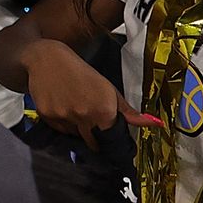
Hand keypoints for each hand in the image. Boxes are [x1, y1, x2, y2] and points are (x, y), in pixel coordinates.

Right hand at [22, 40, 161, 149]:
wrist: (47, 59)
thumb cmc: (82, 72)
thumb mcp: (108, 89)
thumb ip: (129, 112)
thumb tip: (155, 124)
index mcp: (103, 111)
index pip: (109, 141)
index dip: (109, 141)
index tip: (107, 138)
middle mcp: (83, 116)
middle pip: (92, 143)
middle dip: (93, 138)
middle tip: (90, 123)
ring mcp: (63, 117)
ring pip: (74, 136)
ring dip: (77, 129)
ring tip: (74, 109)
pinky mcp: (47, 116)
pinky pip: (59, 129)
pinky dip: (62, 123)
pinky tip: (62, 107)